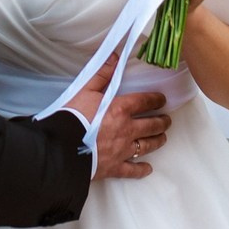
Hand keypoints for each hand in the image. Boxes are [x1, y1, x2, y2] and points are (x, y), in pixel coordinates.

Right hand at [65, 54, 171, 180]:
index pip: (144, 102)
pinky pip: (133, 170)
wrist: (62, 147)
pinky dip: (142, 170)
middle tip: (167, 120)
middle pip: (152, 125)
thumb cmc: (72, 116)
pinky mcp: (115, 167)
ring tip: (162, 138)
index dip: (156, 100)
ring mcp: (123, 151)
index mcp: (120, 109)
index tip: (162, 99)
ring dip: (157, 141)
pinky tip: (148, 169)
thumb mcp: (85, 90)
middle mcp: (127, 130)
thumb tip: (115, 57)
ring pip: (147, 146)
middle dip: (162, 122)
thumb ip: (102, 74)